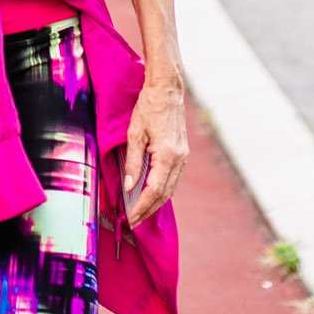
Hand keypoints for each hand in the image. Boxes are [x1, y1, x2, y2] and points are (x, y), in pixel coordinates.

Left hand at [121, 62, 187, 227]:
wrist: (167, 91)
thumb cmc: (148, 108)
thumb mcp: (134, 134)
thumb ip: (133, 162)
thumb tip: (129, 186)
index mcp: (168, 155)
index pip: (154, 190)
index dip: (142, 206)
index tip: (131, 218)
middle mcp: (180, 159)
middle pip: (165, 193)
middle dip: (149, 210)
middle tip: (134, 222)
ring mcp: (184, 156)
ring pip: (171, 188)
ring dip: (156, 203)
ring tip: (140, 213)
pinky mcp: (182, 153)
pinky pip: (173, 178)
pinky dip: (162, 190)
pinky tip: (151, 195)